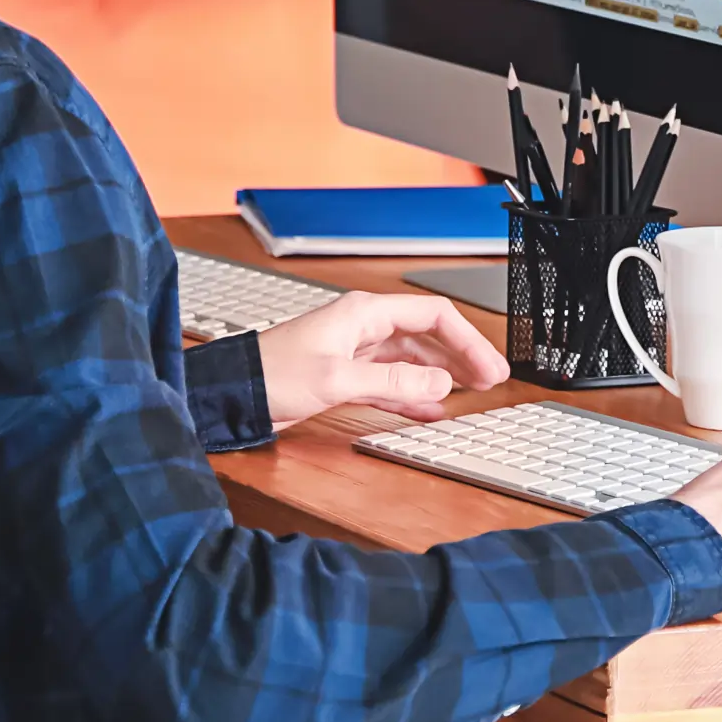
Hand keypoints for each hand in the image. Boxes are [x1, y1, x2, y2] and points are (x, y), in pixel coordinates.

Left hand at [252, 293, 506, 430]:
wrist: (232, 393)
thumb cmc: (272, 374)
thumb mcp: (336, 379)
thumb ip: (392, 380)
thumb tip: (440, 383)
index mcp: (364, 314)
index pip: (432, 316)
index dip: (466, 340)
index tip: (487, 367)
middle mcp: (363, 328)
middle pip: (426, 336)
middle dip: (460, 356)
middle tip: (489, 381)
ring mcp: (354, 352)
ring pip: (411, 358)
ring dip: (440, 375)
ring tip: (469, 393)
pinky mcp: (344, 375)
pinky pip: (390, 380)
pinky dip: (412, 392)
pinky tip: (430, 408)